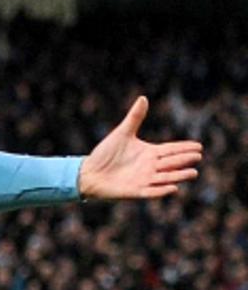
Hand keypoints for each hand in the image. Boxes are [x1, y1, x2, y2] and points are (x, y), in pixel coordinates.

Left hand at [78, 96, 202, 200]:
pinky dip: (162, 190)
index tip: (199, 146)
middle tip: (197, 156)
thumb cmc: (106, 153)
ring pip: (166, 178)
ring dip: (179, 176)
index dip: (184, 148)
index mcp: (149, 153)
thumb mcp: (122, 133)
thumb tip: (143, 98)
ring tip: (193, 172)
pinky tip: (173, 187)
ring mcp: (145, 180)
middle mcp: (150, 167)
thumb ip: (134, 117)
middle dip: (184, 160)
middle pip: (171, 163)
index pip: (171, 150)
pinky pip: (152, 191)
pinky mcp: (136, 191)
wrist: (90, 172)